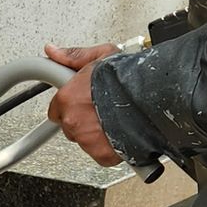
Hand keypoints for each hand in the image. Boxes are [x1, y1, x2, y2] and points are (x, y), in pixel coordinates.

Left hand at [44, 42, 118, 164]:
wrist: (153, 96)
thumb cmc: (128, 77)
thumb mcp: (101, 56)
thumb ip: (74, 56)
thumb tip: (53, 52)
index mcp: (67, 98)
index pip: (56, 110)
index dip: (70, 105)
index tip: (81, 102)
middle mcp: (73, 121)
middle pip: (71, 126)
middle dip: (83, 119)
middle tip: (102, 108)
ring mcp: (87, 140)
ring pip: (85, 140)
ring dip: (96, 133)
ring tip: (114, 118)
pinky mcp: (102, 154)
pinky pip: (100, 153)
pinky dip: (110, 147)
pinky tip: (120, 132)